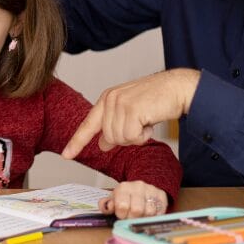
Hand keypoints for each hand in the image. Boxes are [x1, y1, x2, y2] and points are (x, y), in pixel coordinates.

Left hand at [61, 68, 199, 157]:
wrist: (177, 88)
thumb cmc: (157, 100)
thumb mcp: (130, 112)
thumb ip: (114, 125)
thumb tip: (103, 144)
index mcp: (107, 99)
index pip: (88, 124)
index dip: (77, 141)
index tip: (66, 155)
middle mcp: (110, 99)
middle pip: (109, 138)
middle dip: (127, 137)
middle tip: (141, 124)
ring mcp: (120, 103)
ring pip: (120, 139)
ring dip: (137, 136)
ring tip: (146, 120)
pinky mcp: (131, 109)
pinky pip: (132, 137)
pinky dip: (143, 136)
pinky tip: (150, 122)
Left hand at [99, 181, 167, 218]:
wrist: (140, 188)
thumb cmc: (124, 198)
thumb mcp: (113, 200)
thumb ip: (105, 205)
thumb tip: (107, 208)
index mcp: (123, 187)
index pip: (122, 206)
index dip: (122, 215)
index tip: (122, 216)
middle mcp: (138, 186)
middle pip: (137, 210)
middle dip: (133, 219)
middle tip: (132, 218)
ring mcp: (151, 190)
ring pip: (150, 212)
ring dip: (144, 218)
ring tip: (140, 216)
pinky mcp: (162, 195)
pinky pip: (160, 212)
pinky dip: (154, 217)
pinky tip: (149, 214)